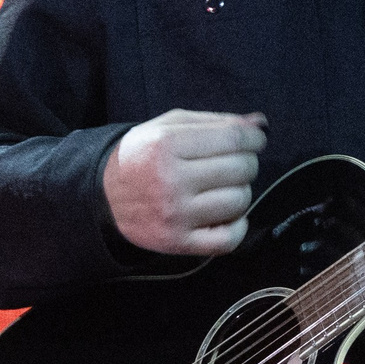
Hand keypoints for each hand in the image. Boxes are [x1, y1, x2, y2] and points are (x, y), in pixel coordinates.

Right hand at [101, 109, 266, 255]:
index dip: (254, 138)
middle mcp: (171, 179)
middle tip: (236, 163)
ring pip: (239, 201)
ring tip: (225, 187)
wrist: (104, 197)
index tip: (256, 140)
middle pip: (240, 169)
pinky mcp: (178, 242)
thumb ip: (215, 121)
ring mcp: (176, 214)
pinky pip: (229, 239)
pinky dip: (238, 226)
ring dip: (241, 191)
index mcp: (166, 144)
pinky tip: (228, 214)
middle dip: (247, 162)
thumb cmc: (143, 156)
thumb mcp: (169, 127)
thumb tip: (260, 123)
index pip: (232, 138)